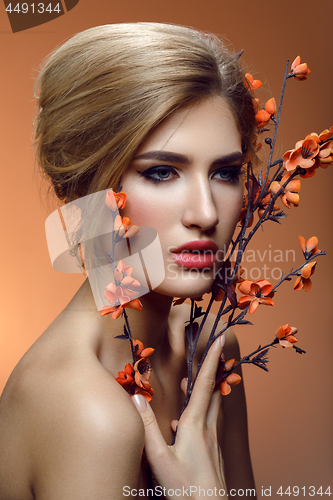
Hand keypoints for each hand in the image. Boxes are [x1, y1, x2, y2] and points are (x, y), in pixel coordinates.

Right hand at [132, 335, 226, 499]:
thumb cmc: (185, 491)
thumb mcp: (159, 459)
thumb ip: (148, 427)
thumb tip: (136, 396)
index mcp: (196, 425)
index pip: (205, 384)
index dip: (211, 360)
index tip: (219, 339)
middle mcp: (208, 429)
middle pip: (214, 392)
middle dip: (212, 370)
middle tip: (212, 354)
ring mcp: (213, 442)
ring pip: (212, 408)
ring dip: (206, 391)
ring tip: (194, 383)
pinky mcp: (213, 454)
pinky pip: (208, 426)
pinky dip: (200, 415)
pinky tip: (184, 426)